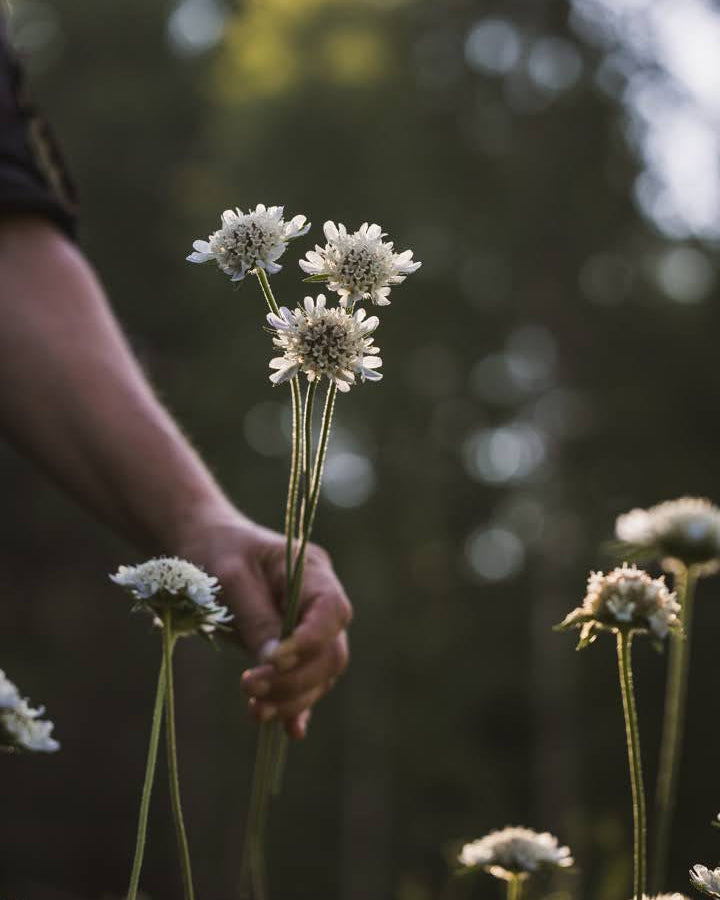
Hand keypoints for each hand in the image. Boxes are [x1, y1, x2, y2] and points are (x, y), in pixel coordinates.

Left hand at [177, 515, 351, 738]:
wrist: (206, 546)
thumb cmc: (217, 551)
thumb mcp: (230, 577)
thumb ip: (255, 616)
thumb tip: (273, 663)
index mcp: (313, 572)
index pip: (331, 612)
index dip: (309, 642)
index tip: (271, 660)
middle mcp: (320, 603)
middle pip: (331, 652)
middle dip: (297, 679)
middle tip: (251, 689)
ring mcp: (311, 628)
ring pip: (320, 675)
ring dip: (291, 698)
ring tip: (254, 711)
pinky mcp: (295, 651)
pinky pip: (305, 683)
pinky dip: (296, 707)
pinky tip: (287, 730)